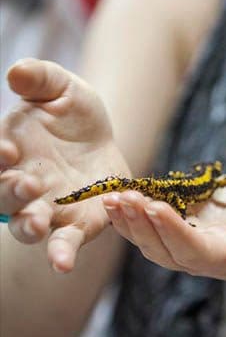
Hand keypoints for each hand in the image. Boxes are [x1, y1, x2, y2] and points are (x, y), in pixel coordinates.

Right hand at [0, 59, 127, 271]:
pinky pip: (64, 243)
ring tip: (37, 222)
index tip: (7, 149)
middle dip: (11, 192)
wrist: (105, 137)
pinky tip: (62, 265)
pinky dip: (60, 254)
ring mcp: (47, 207)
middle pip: (3, 197)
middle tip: (27, 183)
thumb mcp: (61, 88)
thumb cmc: (71, 112)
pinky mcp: (77, 224)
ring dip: (28, 225)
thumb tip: (16, 72)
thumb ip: (40, 79)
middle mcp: (20, 184)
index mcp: (8, 151)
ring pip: (26, 225)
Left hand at [102, 175, 225, 278]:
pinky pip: (149, 231)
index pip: (195, 250)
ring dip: (128, 223)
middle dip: (141, 225)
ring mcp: (189, 248)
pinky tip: (115, 199)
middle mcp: (204, 260)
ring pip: (151, 245)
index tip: (154, 205)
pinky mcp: (180, 233)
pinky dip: (130, 217)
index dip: (173, 230)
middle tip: (122, 198)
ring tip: (111, 197)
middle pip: (164, 251)